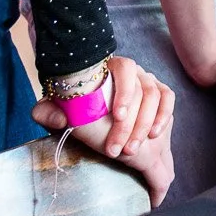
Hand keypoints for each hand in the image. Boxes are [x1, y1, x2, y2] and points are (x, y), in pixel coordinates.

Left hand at [31, 56, 177, 204]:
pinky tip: (155, 133)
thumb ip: (47, 112)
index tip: (118, 116)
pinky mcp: (159, 93)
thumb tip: (61, 117)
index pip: (125, 69)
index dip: (124, 91)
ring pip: (156, 97)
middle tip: (121, 148)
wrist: (87, 112)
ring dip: (147, 124)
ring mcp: (147, 80)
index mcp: (108, 67)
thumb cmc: (71, 107)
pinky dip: (163, 115)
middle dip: (133, 123)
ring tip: (133, 148)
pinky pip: (168, 98)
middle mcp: (132, 70)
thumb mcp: (52, 110)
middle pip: (142, 90)